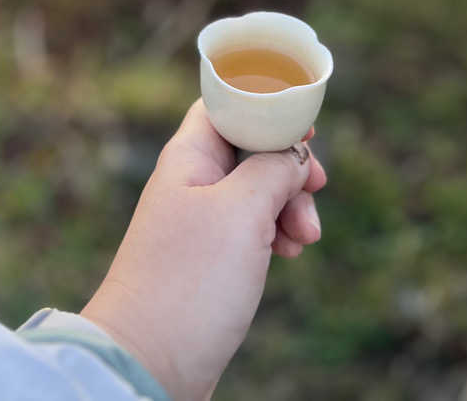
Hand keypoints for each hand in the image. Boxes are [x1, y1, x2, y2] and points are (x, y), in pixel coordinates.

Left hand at [81, 99, 326, 400]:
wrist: (149, 361)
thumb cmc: (190, 280)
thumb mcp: (242, 211)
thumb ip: (273, 168)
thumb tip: (294, 154)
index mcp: (189, 155)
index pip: (229, 106)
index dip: (270, 110)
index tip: (307, 130)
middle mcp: (191, 181)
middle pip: (251, 148)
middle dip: (290, 166)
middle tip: (317, 188)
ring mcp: (200, 221)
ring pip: (258, 191)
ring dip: (290, 205)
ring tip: (304, 238)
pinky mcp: (210, 258)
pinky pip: (252, 228)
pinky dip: (276, 233)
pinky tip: (290, 252)